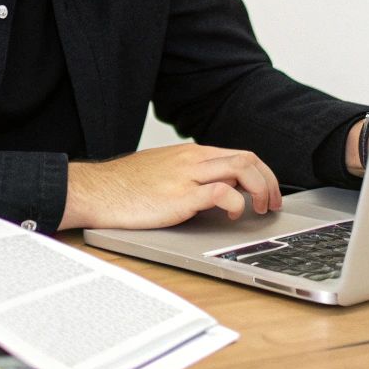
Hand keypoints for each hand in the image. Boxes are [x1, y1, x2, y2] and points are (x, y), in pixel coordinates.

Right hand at [58, 143, 282, 230]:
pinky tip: (232, 214)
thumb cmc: (124, 187)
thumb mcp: (163, 173)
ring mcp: (187, 176)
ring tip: (259, 209)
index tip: (268, 193)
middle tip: (272, 204)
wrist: (96, 190)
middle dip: (269, 182)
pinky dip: (237, 203)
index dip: (262, 174)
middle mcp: (193, 160)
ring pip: (241, 168)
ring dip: (261, 190)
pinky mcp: (180, 196)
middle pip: (248, 158)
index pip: (240, 154)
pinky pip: (222, 192)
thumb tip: (215, 191)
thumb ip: (190, 177)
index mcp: (190, 154)